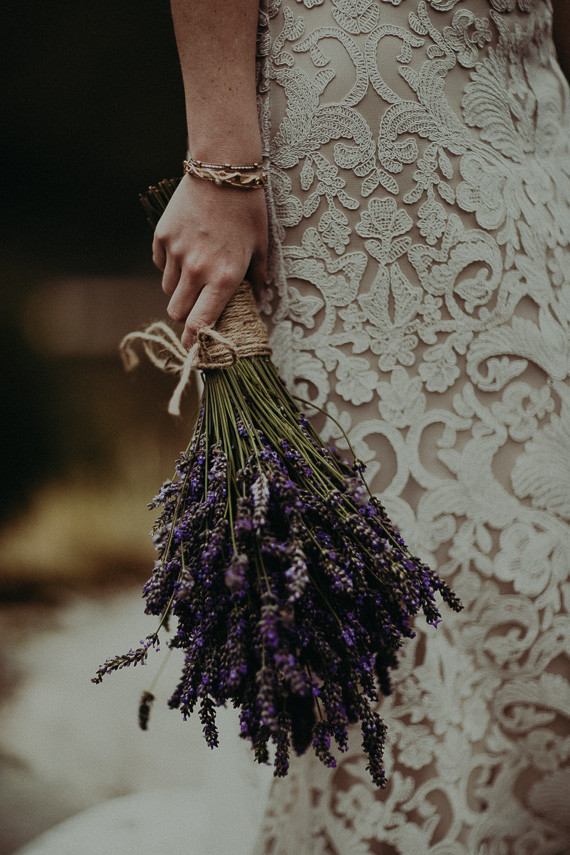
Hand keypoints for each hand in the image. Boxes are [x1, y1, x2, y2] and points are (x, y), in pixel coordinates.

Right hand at [152, 174, 267, 348]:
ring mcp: (176, 253)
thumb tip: (257, 299)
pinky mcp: (162, 236)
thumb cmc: (248, 209)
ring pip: (168, 289)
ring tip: (196, 269)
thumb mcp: (260, 246)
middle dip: (186, 315)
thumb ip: (257, 278)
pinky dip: (169, 264)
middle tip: (197, 307)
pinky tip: (185, 249)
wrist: (223, 168)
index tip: (195, 350)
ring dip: (180, 289)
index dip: (195, 342)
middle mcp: (197, 270)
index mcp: (224, 278)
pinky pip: (160, 264)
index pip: (201, 324)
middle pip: (177, 312)